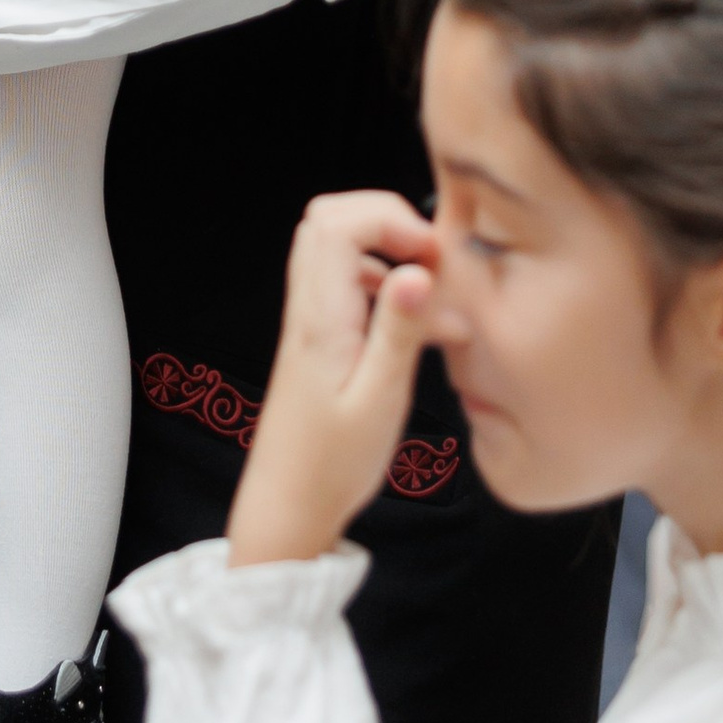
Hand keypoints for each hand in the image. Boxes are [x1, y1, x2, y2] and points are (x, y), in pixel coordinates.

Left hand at [224, 191, 441, 566]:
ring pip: (337, 250)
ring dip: (388, 256)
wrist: (287, 504)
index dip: (390, 219)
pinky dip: (382, 288)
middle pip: (330, 220)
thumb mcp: (380, 400)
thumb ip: (398, 331)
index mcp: (320, 317)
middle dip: (387, 222)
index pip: (338, 223)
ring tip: (433, 300)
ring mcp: (308, 321)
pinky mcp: (316, 339)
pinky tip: (415, 327)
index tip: (434, 256)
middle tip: (432, 260)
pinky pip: (344, 286)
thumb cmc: (334, 464)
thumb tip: (418, 270)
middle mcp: (307, 309)